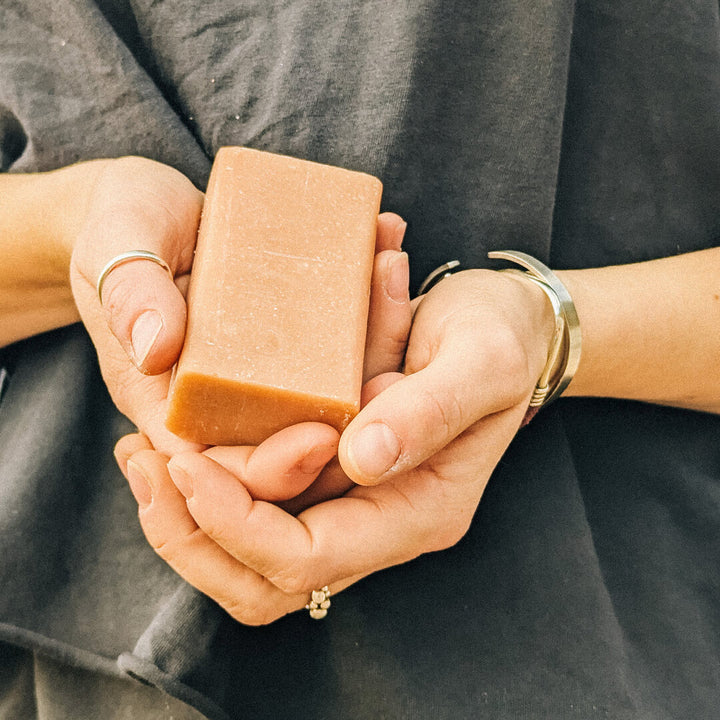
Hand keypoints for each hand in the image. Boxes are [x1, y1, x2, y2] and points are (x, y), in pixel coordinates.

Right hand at [70, 155, 410, 457]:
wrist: (150, 207)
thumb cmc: (123, 226)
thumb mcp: (116, 245)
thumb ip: (130, 292)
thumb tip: (154, 349)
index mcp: (174, 402)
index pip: (227, 471)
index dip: (273, 469)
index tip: (323, 438)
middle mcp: (229, 398)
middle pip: (296, 436)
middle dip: (351, 407)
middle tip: (393, 370)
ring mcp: (268, 369)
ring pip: (331, 386)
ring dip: (374, 341)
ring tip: (391, 273)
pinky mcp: (295, 336)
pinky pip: (340, 337)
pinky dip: (369, 299)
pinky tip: (385, 246)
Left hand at [116, 268, 555, 624]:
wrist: (511, 330)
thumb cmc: (501, 337)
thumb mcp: (483, 359)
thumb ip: (431, 412)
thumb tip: (361, 459)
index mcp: (421, 509)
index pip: (312, 555)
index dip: (239, 522)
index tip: (185, 462)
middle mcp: (382, 520)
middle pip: (268, 577)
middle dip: (194, 533)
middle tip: (143, 461)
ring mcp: (357, 502)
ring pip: (253, 555)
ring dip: (189, 515)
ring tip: (142, 452)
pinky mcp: (336, 474)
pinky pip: (262, 507)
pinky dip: (210, 484)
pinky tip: (177, 435)